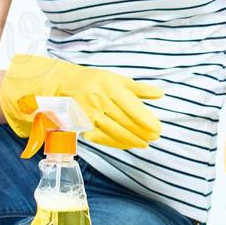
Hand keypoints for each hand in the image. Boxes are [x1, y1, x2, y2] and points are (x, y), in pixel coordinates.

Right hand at [0, 54, 161, 148]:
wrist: (64, 84)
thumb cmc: (95, 81)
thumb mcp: (117, 79)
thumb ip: (139, 89)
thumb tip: (160, 94)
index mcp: (111, 87)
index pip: (132, 107)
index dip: (146, 120)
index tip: (158, 128)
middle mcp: (100, 101)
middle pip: (125, 121)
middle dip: (142, 132)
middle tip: (155, 137)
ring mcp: (90, 115)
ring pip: (115, 132)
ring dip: (132, 140)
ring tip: (145, 143)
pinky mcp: (83, 126)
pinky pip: (102, 137)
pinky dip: (117, 143)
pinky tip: (129, 144)